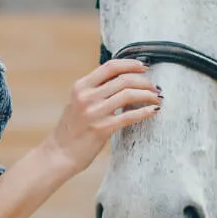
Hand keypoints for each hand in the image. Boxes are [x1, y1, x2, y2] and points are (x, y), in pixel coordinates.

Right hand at [43, 58, 160, 173]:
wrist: (60, 153)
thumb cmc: (72, 129)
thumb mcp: (77, 102)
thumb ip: (95, 90)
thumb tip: (122, 79)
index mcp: (81, 86)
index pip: (111, 66)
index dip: (131, 64)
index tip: (145, 67)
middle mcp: (87, 97)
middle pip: (123, 79)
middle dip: (144, 82)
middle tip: (155, 87)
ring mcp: (94, 112)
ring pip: (129, 95)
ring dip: (148, 95)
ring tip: (157, 98)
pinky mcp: (102, 129)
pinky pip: (129, 116)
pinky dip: (145, 112)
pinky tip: (153, 111)